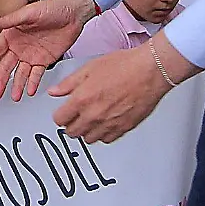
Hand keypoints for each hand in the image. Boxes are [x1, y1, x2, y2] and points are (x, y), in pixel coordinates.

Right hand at [0, 0, 95, 99]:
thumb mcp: (29, 12)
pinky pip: (36, 74)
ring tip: (14, 96)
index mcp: (12, 34)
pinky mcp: (45, 60)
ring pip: (21, 73)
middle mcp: (19, 46)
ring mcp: (32, 54)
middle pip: (6, 66)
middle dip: (1, 80)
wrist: (74, 12)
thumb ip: (11, 19)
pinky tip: (29, 90)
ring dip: (17, 85)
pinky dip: (32, 83)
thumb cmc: (52, 7)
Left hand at [45, 44, 174, 143]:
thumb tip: (54, 92)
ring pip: (88, 139)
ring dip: (87, 130)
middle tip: (77, 115)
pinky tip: (106, 122)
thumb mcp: (89, 68)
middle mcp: (94, 115)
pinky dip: (103, 134)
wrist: (150, 71)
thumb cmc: (124, 65)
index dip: (60, 115)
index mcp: (81, 100)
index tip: (64, 112)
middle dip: (72, 124)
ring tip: (92, 118)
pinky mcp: (124, 128)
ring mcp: (109, 124)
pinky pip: (107, 139)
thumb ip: (68, 83)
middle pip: (72, 133)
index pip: (59, 120)